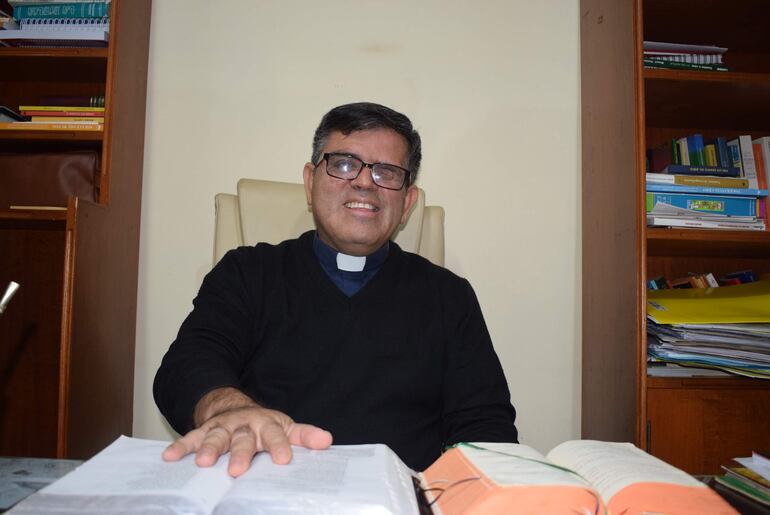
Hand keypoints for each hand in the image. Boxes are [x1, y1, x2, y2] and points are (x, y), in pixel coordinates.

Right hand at [162, 387, 332, 476]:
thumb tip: (327, 440)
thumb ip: (304, 435)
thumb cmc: (264, 426)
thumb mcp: (286, 427)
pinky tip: (169, 457)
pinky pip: (190, 438)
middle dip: (240, 454)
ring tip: (202, 463)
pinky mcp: (203, 431)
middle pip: (243, 439)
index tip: (284, 460)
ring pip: (215, 437)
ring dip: (208, 449)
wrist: (234, 408)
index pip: (276, 436)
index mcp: (267, 424)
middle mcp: (244, 425)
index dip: (280, 447)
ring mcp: (222, 427)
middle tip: (237, 470)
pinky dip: (180, 447)